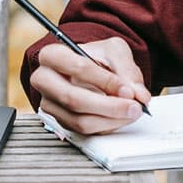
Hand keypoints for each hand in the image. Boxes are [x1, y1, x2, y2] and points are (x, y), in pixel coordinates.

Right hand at [29, 37, 151, 134]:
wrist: (89, 69)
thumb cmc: (96, 57)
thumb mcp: (114, 51)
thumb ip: (127, 69)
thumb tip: (138, 94)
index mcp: (52, 55)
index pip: (77, 68)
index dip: (105, 81)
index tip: (127, 89)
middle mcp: (44, 80)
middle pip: (73, 99)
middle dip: (108, 106)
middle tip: (133, 106)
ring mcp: (50, 104)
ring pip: (80, 120)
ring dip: (111, 120)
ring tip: (131, 112)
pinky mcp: (60, 121)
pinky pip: (84, 131)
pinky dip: (106, 126)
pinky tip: (120, 117)